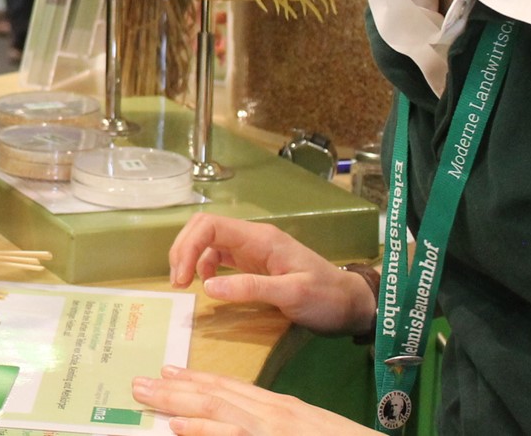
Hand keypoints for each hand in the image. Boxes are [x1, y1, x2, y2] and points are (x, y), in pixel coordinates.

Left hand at [132, 365, 371, 435]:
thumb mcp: (311, 431)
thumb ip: (281, 425)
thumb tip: (247, 426)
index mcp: (283, 410)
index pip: (233, 388)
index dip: (198, 379)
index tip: (169, 371)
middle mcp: (276, 416)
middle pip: (217, 394)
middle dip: (175, 388)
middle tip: (139, 382)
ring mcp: (274, 432)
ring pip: (218, 411)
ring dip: (177, 403)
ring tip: (146, 395)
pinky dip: (205, 431)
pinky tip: (179, 427)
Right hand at [169, 213, 374, 335]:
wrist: (352, 304)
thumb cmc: (326, 297)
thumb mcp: (292, 293)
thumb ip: (250, 288)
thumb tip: (207, 286)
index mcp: (260, 238)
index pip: (210, 226)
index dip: (188, 246)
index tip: (182, 278)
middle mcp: (252, 238)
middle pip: (203, 229)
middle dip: (183, 250)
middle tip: (177, 282)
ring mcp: (252, 250)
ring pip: (208, 241)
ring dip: (190, 257)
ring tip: (184, 284)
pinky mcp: (253, 264)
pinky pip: (219, 256)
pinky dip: (204, 267)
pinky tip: (207, 284)